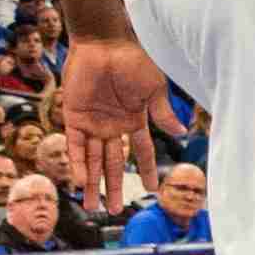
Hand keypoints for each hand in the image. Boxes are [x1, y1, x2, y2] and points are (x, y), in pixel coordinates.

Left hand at [60, 35, 177, 212]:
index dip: (147, 171)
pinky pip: (74, 146)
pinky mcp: (73, 117)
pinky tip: (79, 182)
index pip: (143, 152)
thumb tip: (181, 134)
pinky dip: (76, 164)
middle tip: (113, 210)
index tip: (152, 190)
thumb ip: (162, 113)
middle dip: (113, 187)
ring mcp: (92, 124)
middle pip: (114, 164)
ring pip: (92, 161)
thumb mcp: (154, 89)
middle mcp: (113, 126)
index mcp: (135, 120)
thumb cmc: (133, 60)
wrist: (103, 43)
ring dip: (91, 183)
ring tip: (92, 206)